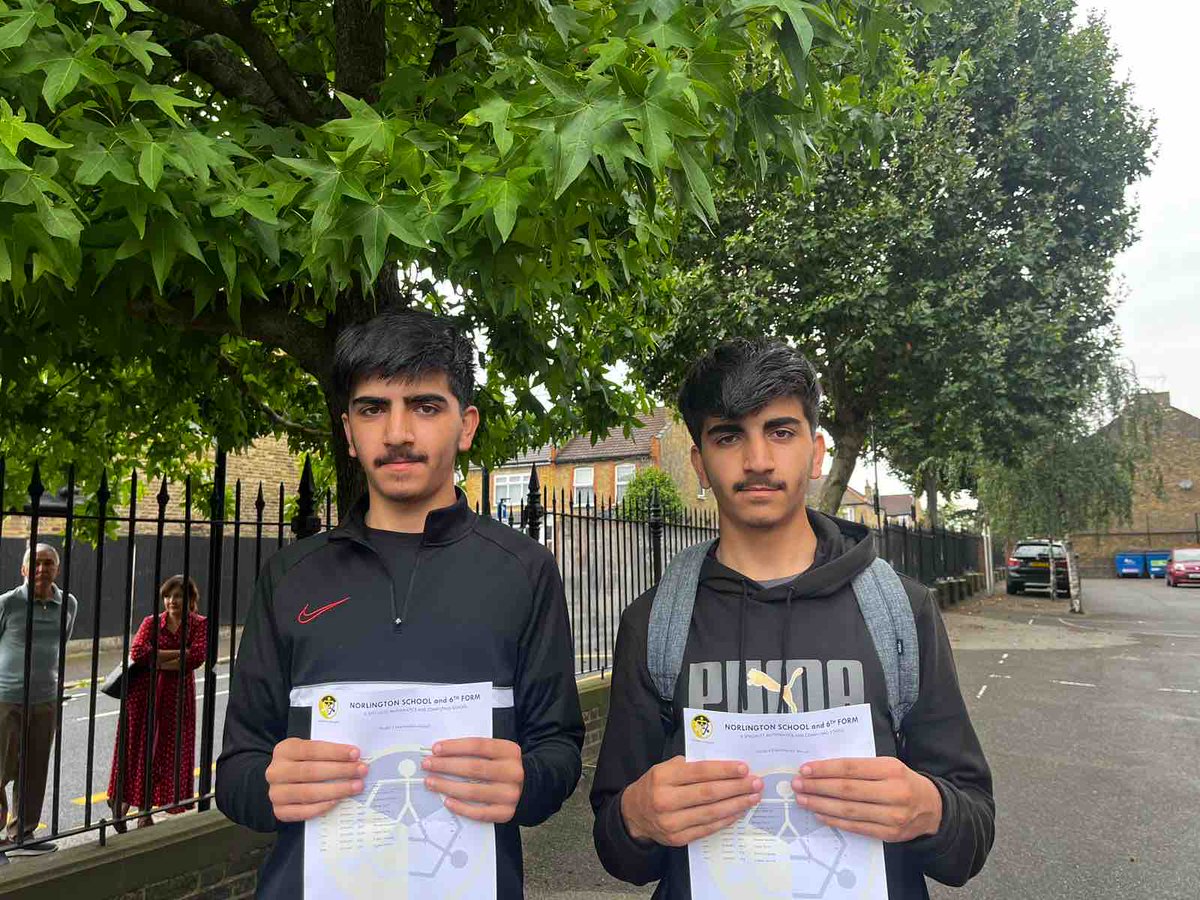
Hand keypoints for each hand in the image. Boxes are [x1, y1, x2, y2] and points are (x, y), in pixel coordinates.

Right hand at [265, 738, 365, 821]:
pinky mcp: (279, 811)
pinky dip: (322, 807)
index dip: (335, 752)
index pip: (312, 749)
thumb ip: (327, 751)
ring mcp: (276, 793)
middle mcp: (276, 771)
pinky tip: (338, 801)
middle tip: (362, 770)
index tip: (356, 753)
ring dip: (336, 790)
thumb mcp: (310, 750)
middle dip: (340, 771)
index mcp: (284, 750)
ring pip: (308, 793)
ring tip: (356, 786)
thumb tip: (355, 756)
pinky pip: (302, 812)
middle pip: (311, 772)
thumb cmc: (304, 762)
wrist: (283, 782)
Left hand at [422, 738, 524, 822]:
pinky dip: (461, 807)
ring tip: (430, 782)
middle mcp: (512, 772)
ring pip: (473, 791)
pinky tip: (447, 801)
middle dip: (446, 766)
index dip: (455, 747)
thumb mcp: (499, 752)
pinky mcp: (506, 813)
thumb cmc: (505, 767)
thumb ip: (477, 751)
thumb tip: (442, 752)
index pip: (478, 745)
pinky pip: (479, 812)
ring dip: (447, 786)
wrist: (531, 787)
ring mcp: (510, 794)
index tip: (436, 749)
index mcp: (509, 751)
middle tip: (428, 765)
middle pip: (473, 768)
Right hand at [621, 756, 761, 847]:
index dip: (724, 770)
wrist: (634, 814)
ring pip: (711, 812)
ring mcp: (671, 822)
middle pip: (708, 793)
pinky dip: (725, 820)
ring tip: (752, 797)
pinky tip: (738, 812)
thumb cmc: (654, 786)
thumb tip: (724, 767)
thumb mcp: (665, 768)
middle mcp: (666, 800)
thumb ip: (690, 766)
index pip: (700, 772)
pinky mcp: (678, 838)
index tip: (743, 768)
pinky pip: (707, 828)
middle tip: (755, 783)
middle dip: (736, 787)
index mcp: (663, 777)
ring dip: (736, 804)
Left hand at [792, 757, 942, 841]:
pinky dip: (834, 821)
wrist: (932, 809)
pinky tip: (819, 814)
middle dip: (818, 787)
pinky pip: (855, 827)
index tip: (805, 769)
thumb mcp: (888, 765)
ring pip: (849, 810)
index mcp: (891, 769)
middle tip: (797, 784)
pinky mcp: (889, 834)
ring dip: (821, 805)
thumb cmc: (902, 782)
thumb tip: (822, 769)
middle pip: (847, 790)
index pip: (851, 768)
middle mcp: (893, 793)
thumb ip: (860, 767)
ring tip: (803, 799)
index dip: (825, 769)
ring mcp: (892, 816)